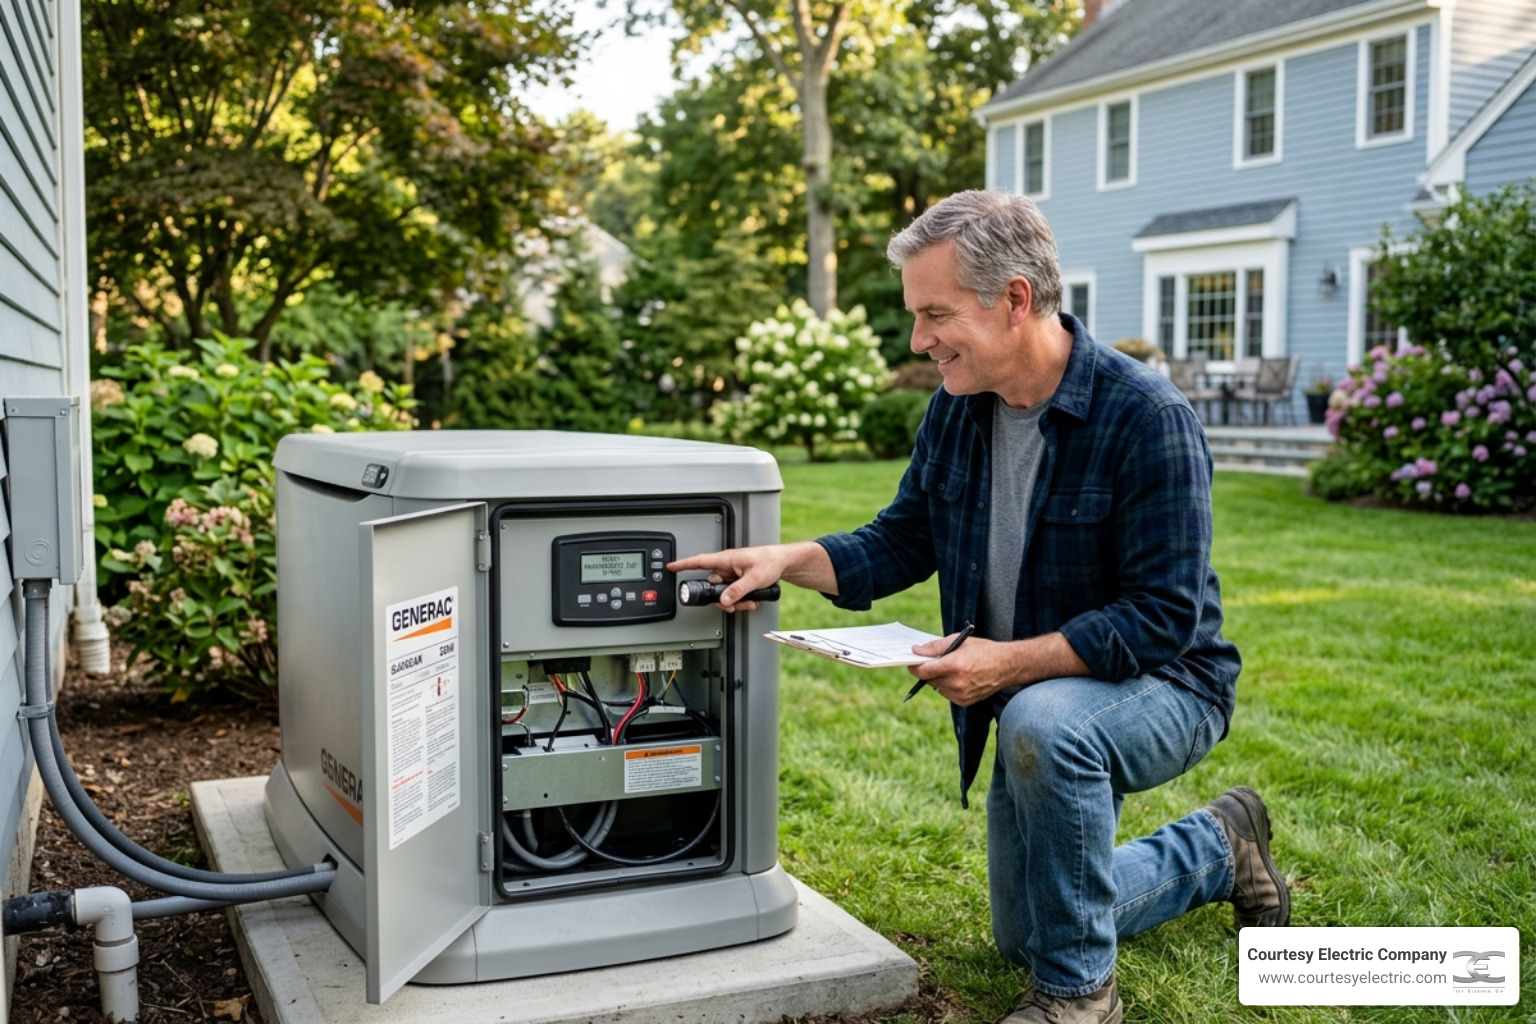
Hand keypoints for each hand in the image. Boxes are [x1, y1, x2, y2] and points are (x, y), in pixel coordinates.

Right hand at [667, 544, 793, 611]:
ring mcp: (733, 573)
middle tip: (731, 604)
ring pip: (724, 592)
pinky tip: (751, 600)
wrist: (784, 562)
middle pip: (713, 585)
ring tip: (747, 603)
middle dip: (721, 598)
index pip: (700, 561)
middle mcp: (727, 566)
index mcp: (727, 559)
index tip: (671, 567)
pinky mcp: (739, 579)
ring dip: (734, 600)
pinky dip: (740, 599)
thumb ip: (738, 590)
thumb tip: (724, 599)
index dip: (684, 564)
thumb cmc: (770, 561)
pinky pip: (733, 592)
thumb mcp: (754, 578)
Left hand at [906, 635, 1017, 706]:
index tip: (912, 662)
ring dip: (938, 678)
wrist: (1006, 666)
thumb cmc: (983, 650)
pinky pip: (947, 694)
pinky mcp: (965, 701)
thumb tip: (916, 650)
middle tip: (933, 662)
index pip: (923, 671)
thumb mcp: (959, 641)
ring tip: (951, 668)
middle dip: (928, 670)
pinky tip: (958, 677)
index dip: (915, 666)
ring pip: (937, 687)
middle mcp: (956, 682)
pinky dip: (947, 686)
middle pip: (929, 679)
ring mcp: (961, 694)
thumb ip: (935, 647)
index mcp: (954, 665)